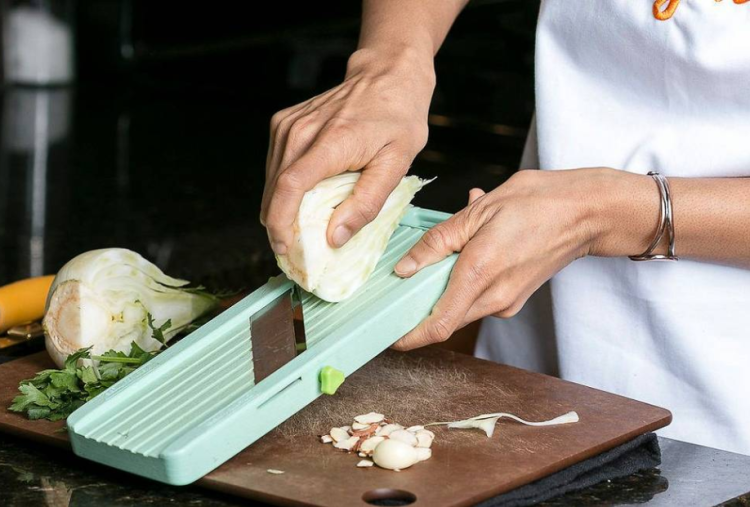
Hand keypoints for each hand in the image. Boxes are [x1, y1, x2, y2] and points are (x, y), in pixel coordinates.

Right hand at [261, 47, 434, 253]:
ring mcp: (289, 124)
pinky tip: (300, 200)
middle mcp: (301, 130)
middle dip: (278, 224)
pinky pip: (275, 165)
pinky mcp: (284, 123)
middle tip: (293, 252)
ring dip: (279, 207)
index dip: (280, 222)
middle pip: (275, 187)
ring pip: (271, 179)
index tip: (283, 248)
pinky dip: (283, 187)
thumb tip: (335, 238)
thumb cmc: (398, 118)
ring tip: (296, 230)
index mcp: (331, 141)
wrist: (387, 74)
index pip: (290, 187)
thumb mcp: (397, 164)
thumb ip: (366, 203)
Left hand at [391, 168, 657, 350]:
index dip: (409, 337)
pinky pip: (479, 297)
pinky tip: (472, 246)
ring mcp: (508, 302)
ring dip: (445, 288)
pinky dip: (465, 279)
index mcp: (479, 275)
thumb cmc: (536, 203)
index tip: (389, 337)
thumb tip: (404, 268)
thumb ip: (437, 243)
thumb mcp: (478, 212)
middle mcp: (494, 299)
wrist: (587, 212)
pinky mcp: (515, 298)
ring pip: (461, 307)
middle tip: (400, 286)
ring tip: (447, 249)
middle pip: (445, 318)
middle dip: (420, 308)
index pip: (437, 325)